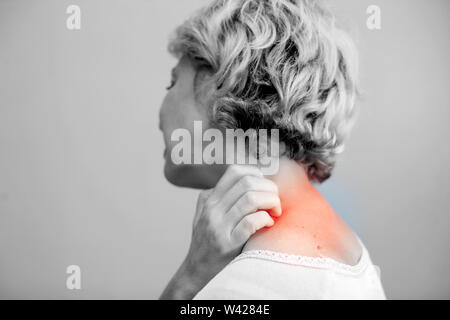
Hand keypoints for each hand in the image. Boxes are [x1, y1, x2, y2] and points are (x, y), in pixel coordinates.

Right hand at [160, 165, 281, 299]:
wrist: (196, 272)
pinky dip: (265, 219)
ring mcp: (219, 226)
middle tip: (275, 200)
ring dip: (271, 202)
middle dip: (269, 188)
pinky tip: (268, 224)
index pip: (235, 171)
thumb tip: (247, 180)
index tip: (265, 186)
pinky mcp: (227, 244)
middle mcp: (212, 209)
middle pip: (247, 183)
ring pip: (251, 199)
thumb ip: (219, 197)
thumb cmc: (207, 242)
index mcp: (209, 199)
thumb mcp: (205, 214)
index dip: (256, 173)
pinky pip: (251, 222)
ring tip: (275, 211)